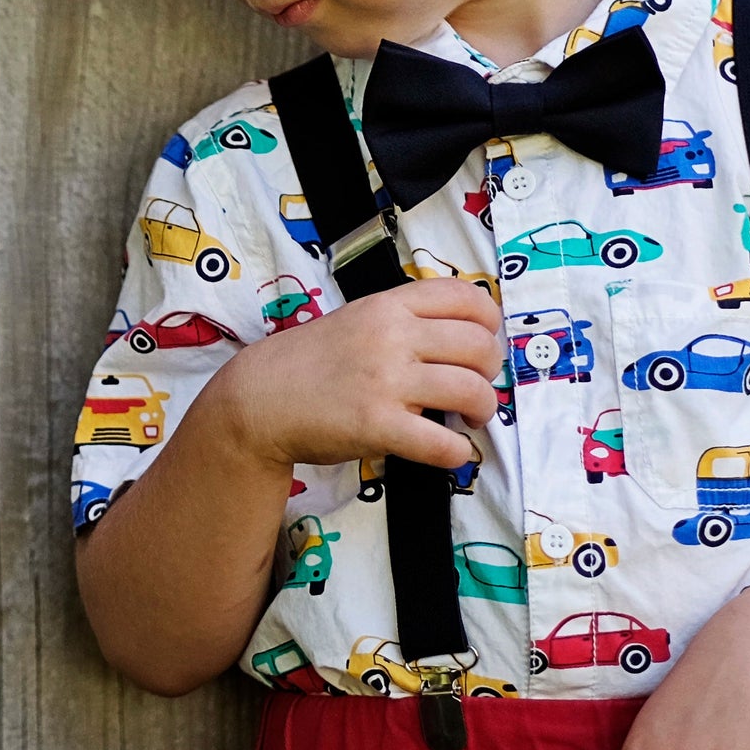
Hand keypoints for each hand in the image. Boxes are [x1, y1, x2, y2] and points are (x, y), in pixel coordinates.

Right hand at [211, 278, 503, 473]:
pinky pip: (442, 443)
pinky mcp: (378, 425)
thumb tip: (458, 339)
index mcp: (388, 306)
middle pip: (478, 345)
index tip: (487, 341)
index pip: (465, 297)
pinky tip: (452, 452)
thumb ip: (402, 322)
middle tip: (477, 388)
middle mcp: (391, 337)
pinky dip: (458, 453)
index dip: (490, 322)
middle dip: (490, 372)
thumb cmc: (307, 363)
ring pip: (471, 391)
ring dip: (482, 410)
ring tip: (469, 419)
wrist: (259, 400)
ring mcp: (385, 381)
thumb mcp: (355, 320)